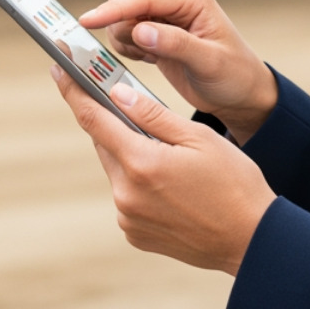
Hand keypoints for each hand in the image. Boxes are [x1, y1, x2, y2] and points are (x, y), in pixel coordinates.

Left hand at [52, 64, 275, 275]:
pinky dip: (139, 181)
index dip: (73, 91)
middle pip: (104, 144)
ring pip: (116, 170)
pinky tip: (170, 183)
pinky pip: (127, 196)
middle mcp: (126, 193)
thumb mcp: (198, 138)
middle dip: (113, 122)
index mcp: (141, 163)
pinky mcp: (134, 233)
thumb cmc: (233, 183)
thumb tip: (116, 94)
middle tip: (127, 105)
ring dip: (130, 154)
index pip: (93, 119)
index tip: (58, 69)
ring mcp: (128, 217)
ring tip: (168, 153)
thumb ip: (152, 115)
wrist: (250, 239)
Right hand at [79, 0, 276, 142]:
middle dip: (119, 21)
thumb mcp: (209, 62)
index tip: (88, 22)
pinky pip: (124, 29)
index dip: (114, 9)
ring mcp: (165, 13)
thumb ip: (176, 44)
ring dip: (123, 36)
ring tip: (151, 58)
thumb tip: (140, 29)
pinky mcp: (156, 29)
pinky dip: (127, 45)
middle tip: (139, 50)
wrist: (240, 93)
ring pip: (121, 12)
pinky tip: (151, 59)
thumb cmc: (233, 76)